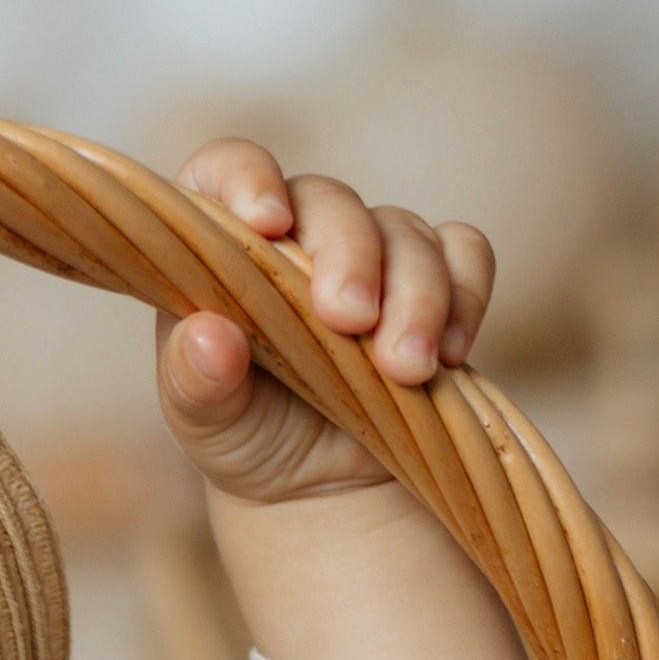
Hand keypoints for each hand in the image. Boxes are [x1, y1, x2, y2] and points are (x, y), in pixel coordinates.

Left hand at [155, 139, 495, 509]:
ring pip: (404, 232)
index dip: (246, 179)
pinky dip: (466, 295)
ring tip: (405, 369)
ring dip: (415, 294)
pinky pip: (465, 254)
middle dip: (349, 256)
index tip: (268, 224)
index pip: (227, 171)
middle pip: (332, 201)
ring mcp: (373, 255)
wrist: (313, 488)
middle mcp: (300, 236)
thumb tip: (209, 338)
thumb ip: (192, 381)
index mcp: (227, 248)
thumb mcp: (206, 422)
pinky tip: (448, 353)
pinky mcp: (435, 284)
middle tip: (350, 322)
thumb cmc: (245, 434)